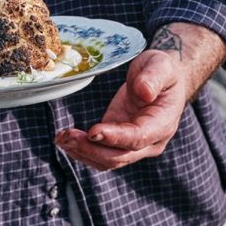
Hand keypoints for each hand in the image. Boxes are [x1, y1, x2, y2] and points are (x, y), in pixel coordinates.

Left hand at [54, 48, 186, 170]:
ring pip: (108, 160)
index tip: (93, 131)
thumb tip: (144, 92)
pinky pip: (101, 154)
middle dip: (92, 148)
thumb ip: (153, 77)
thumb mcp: (160, 65)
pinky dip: (83, 151)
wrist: (163, 80)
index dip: (115, 137)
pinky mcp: (119, 141)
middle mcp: (149, 142)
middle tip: (68, 135)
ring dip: (83, 152)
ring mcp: (133, 144)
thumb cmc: (162, 71)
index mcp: (162, 124)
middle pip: (120, 155)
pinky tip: (66, 141)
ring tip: (62, 139)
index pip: (138, 137)